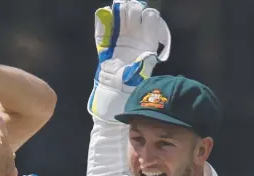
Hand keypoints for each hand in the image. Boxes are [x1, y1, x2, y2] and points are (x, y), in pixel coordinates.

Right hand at [88, 0, 170, 119]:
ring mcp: (120, 36)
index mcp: (147, 39)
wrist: (114, 89)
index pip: (151, 18)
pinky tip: (104, 14)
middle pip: (136, 12)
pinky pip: (103, 24)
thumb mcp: (139, 73)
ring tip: (117, 10)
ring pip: (121, 14)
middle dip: (132, 9)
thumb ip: (143, 64)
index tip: (142, 18)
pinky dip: (103, 17)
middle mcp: (135, 34)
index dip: (147, 16)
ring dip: (119, 10)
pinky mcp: (106, 40)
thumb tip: (146, 55)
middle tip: (128, 12)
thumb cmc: (130, 82)